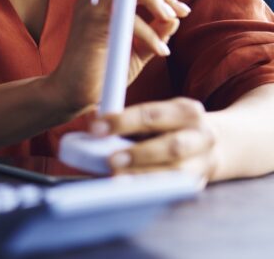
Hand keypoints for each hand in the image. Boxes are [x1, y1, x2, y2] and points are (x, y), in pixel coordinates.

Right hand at [46, 0, 190, 113]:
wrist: (73, 94)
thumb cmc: (102, 72)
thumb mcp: (135, 50)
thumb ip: (153, 33)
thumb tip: (174, 19)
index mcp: (98, 1)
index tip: (178, 8)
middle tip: (180, 5)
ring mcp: (90, 9)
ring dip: (157, 0)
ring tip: (171, 21)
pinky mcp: (93, 25)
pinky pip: (129, 15)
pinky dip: (150, 32)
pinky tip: (161, 52)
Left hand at [91, 98, 219, 180]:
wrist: (209, 146)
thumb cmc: (168, 128)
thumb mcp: (157, 116)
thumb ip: (129, 122)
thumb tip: (94, 131)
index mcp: (187, 111)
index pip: (152, 115)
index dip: (123, 121)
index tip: (96, 128)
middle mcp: (201, 136)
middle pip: (172, 146)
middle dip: (140, 154)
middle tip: (111, 160)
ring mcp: (203, 163)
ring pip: (177, 173)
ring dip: (145, 177)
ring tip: (117, 179)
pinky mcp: (197, 184)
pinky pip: (174, 190)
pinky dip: (152, 191)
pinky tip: (132, 192)